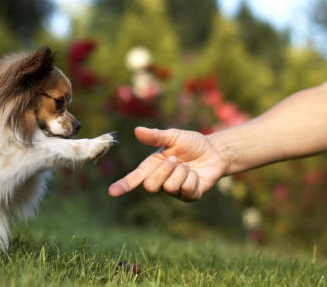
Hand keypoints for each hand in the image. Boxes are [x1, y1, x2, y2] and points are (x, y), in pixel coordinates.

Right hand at [108, 127, 227, 201]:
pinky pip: (186, 191)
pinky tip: (195, 174)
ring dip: (180, 172)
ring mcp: (174, 190)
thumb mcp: (174, 136)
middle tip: (176, 159)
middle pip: (150, 185)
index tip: (112, 191)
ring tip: (187, 165)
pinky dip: (192, 178)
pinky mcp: (189, 196)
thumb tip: (137, 130)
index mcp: (152, 166)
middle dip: (164, 170)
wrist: (214, 151)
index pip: (135, 178)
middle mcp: (161, 180)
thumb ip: (156, 136)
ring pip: (169, 187)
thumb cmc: (191, 143)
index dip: (123, 185)